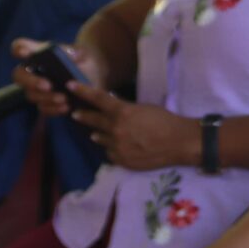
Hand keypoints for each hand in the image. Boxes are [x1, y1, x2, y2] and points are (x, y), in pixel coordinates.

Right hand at [8, 38, 81, 117]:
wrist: (93, 77)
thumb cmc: (82, 60)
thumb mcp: (82, 53)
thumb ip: (75, 52)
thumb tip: (69, 56)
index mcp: (37, 54)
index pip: (19, 47)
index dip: (18, 49)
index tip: (25, 53)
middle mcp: (32, 71)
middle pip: (18, 75)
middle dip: (31, 81)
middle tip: (47, 85)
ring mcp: (36, 89)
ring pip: (31, 95)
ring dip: (46, 97)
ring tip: (63, 98)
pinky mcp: (45, 103)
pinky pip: (43, 108)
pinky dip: (54, 108)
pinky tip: (66, 107)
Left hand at [67, 85, 198, 171]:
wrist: (178, 143)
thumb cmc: (165, 120)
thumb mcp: (143, 108)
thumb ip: (125, 110)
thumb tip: (114, 110)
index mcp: (122, 112)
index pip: (97, 99)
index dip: (82, 91)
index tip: (70, 85)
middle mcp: (115, 129)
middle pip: (93, 121)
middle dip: (83, 116)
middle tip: (75, 114)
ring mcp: (117, 147)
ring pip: (100, 139)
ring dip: (98, 134)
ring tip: (96, 133)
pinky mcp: (121, 161)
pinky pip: (109, 153)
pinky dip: (111, 148)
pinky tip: (118, 146)